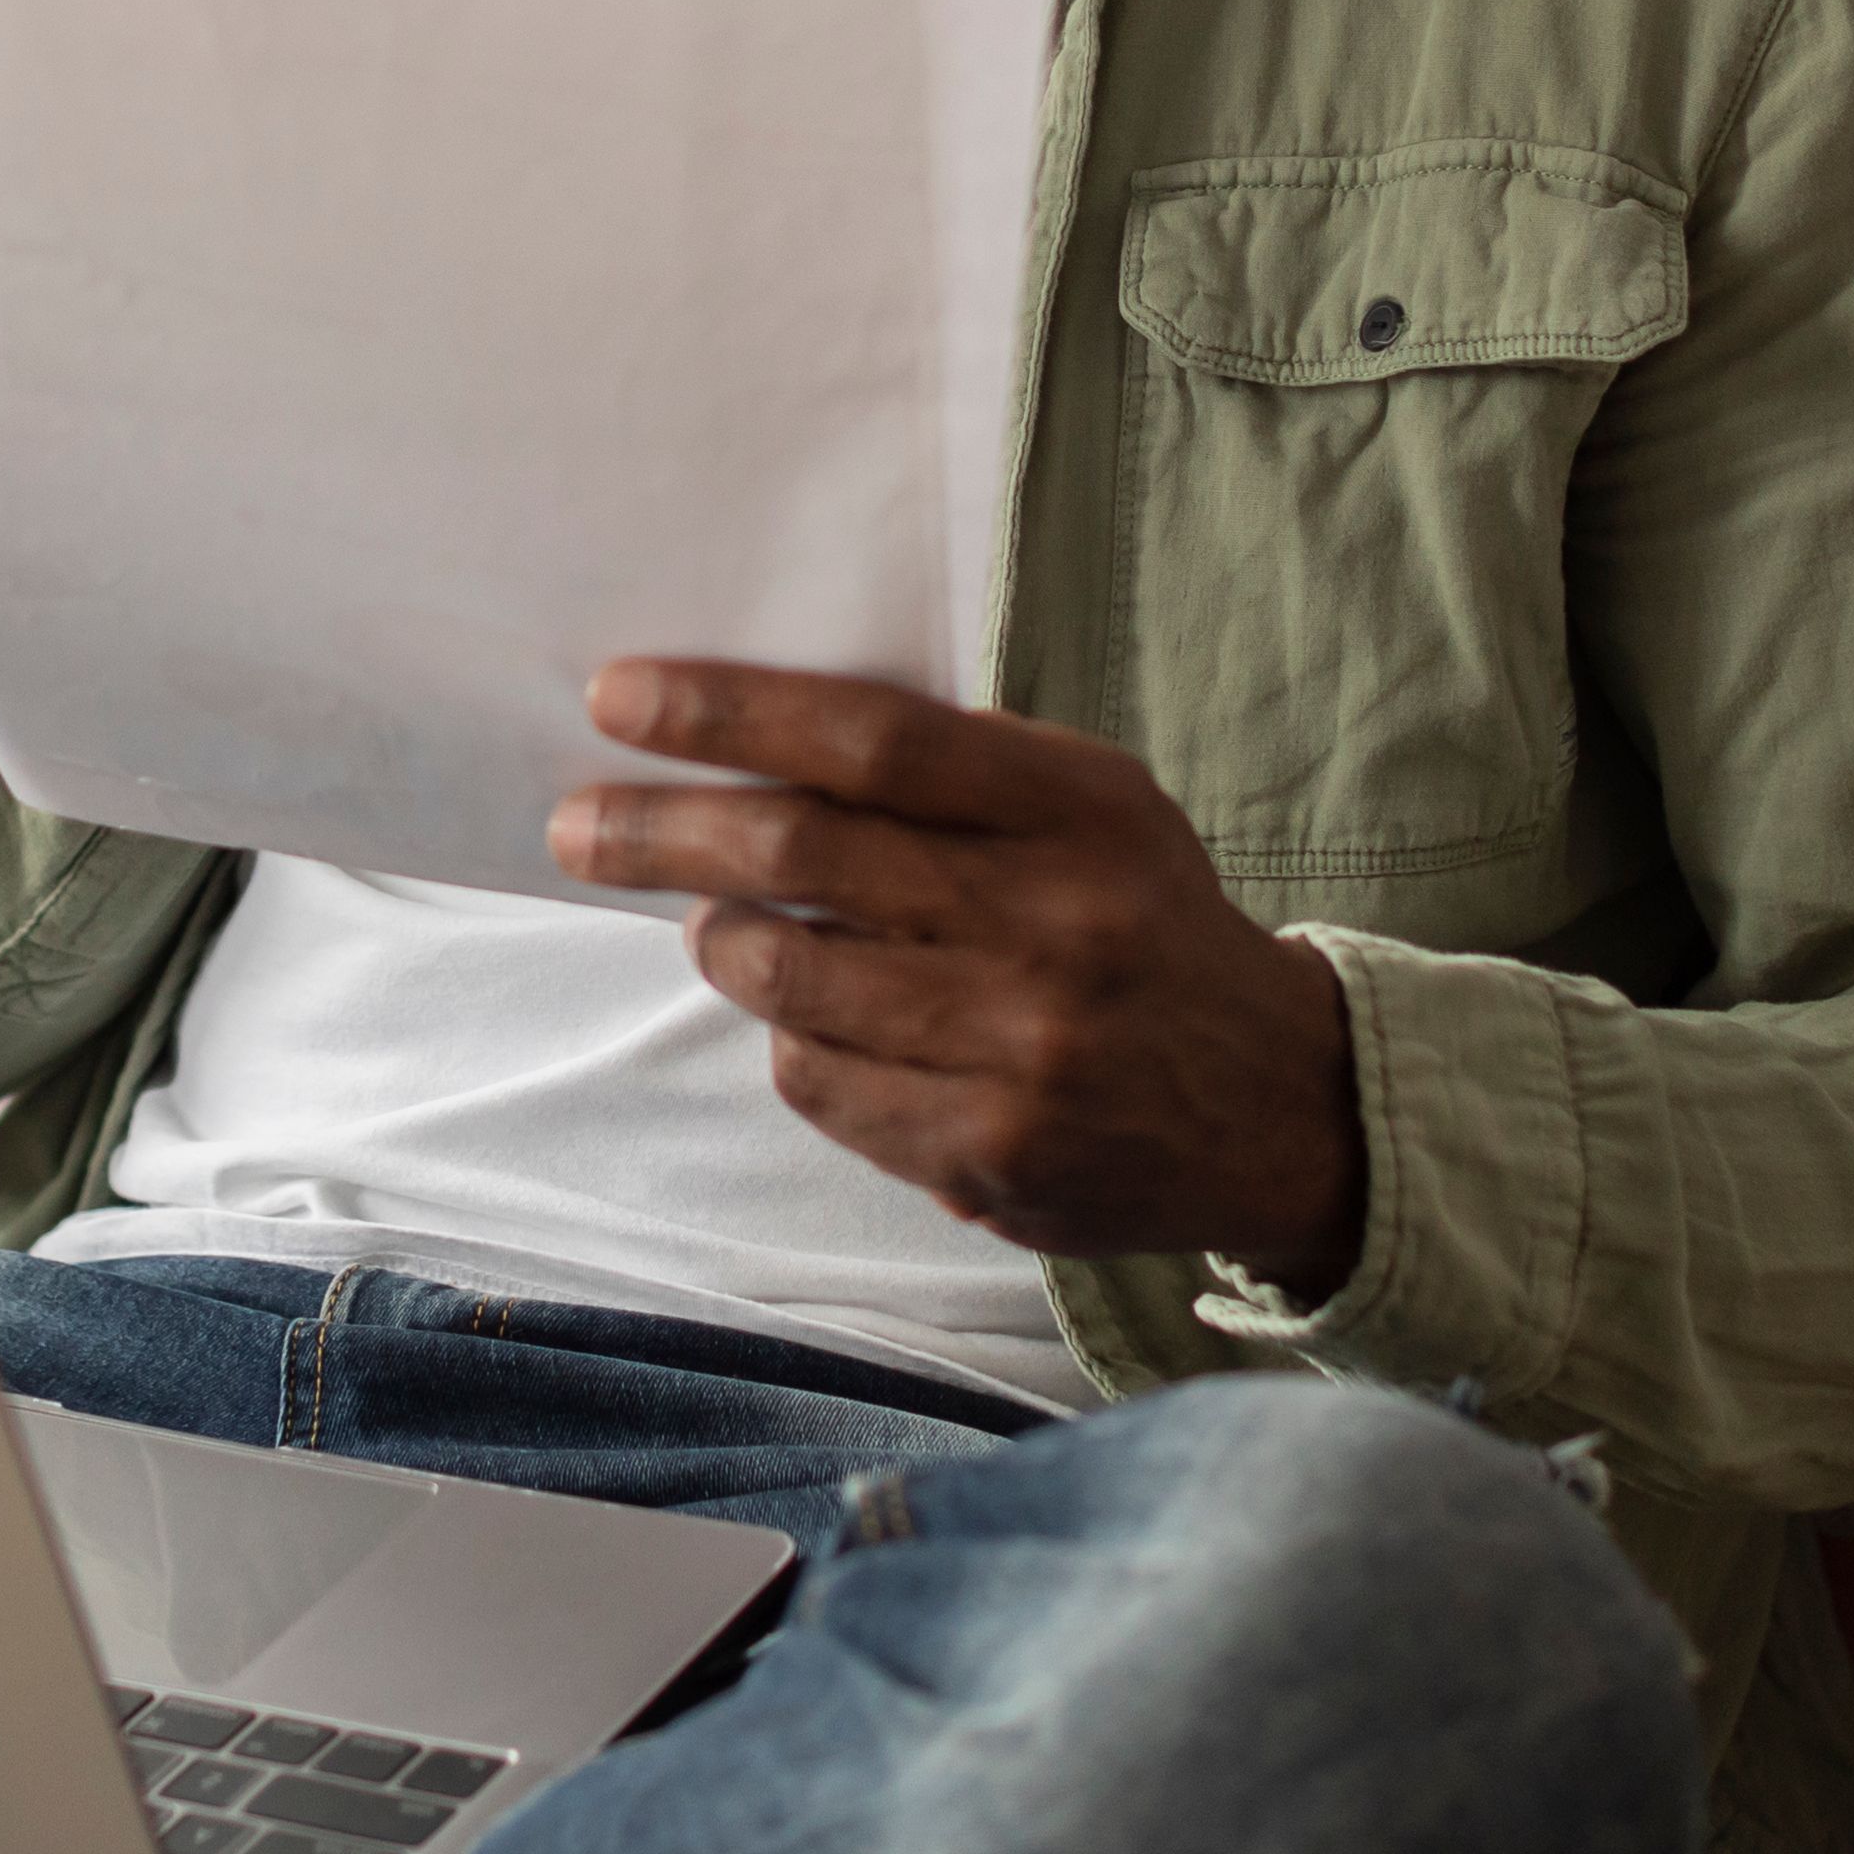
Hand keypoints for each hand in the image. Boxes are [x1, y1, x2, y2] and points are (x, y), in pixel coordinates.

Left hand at [550, 661, 1367, 1296]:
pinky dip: (791, 1041)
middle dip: (662, 831)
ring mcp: (1021, 1049)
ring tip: (709, 920)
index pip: (870, 741)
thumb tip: (755, 738)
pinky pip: (824, 1084)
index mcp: (1077, 808)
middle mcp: (1053, 923)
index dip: (730, 712)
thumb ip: (956, 772)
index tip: (619, 698)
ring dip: (721, 939)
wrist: (1276, 1101)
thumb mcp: (1094, 808)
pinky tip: (814, 1021)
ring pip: (792, 979)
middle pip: (806, 854)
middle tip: (576, 823)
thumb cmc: (1143, 921)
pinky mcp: (991, 1155)